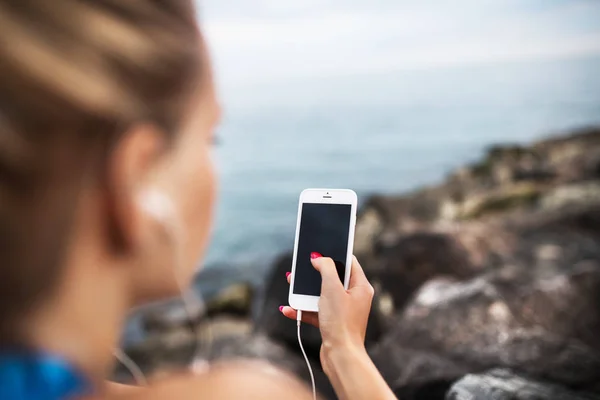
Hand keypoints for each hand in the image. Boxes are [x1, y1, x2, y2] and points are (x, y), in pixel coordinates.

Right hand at [281, 255, 374, 373]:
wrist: (340, 357)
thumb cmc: (341, 323)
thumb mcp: (332, 289)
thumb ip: (326, 268)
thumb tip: (318, 258)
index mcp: (361, 287)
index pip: (349, 262)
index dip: (334, 254)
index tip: (319, 249)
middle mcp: (354, 298)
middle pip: (332, 278)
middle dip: (314, 274)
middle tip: (300, 268)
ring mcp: (343, 311)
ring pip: (321, 295)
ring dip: (305, 292)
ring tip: (290, 286)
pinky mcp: (332, 323)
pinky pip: (316, 311)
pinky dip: (303, 309)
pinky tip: (289, 309)